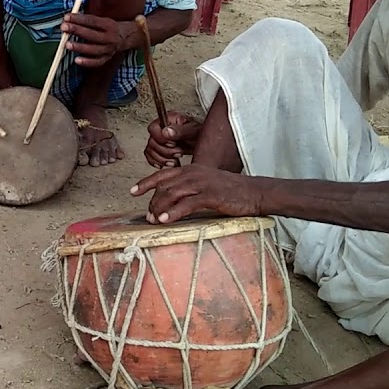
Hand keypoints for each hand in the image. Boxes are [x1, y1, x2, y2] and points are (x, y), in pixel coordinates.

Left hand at [63, 14, 128, 66]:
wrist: (125, 37)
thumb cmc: (108, 27)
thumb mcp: (102, 19)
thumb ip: (87, 20)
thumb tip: (69, 19)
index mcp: (109, 25)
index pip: (92, 21)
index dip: (79, 19)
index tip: (67, 17)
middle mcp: (110, 38)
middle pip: (92, 35)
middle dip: (76, 30)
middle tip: (64, 27)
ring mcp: (109, 49)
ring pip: (93, 50)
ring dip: (79, 47)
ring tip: (67, 44)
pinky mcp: (107, 58)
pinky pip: (96, 62)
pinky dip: (87, 62)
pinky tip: (76, 60)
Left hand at [130, 163, 262, 224]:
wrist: (255, 192)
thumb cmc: (231, 191)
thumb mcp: (206, 185)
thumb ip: (189, 189)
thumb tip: (172, 201)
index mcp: (191, 169)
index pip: (162, 174)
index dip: (145, 183)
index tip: (132, 192)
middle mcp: (193, 173)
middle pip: (164, 186)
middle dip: (152, 201)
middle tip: (147, 215)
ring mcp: (201, 183)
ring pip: (171, 194)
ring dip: (159, 208)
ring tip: (153, 220)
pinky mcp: (210, 195)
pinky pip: (186, 204)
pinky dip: (173, 212)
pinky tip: (165, 220)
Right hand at [144, 111, 201, 167]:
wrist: (204, 144)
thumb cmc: (200, 134)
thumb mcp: (193, 131)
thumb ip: (180, 131)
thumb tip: (166, 132)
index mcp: (168, 120)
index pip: (153, 129)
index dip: (161, 139)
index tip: (173, 144)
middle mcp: (161, 129)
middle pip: (151, 142)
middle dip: (165, 151)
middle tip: (178, 152)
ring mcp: (159, 140)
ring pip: (150, 151)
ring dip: (162, 159)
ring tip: (175, 160)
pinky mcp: (159, 150)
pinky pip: (150, 157)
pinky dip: (158, 162)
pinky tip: (168, 163)